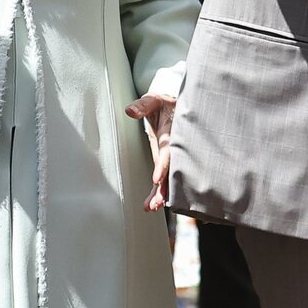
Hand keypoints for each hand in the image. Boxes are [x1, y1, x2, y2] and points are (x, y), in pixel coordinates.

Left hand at [126, 94, 175, 211]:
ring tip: (152, 207)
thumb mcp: (154, 100)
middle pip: (172, 170)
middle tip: (156, 202)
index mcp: (174, 133)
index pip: (169, 151)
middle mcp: (175, 148)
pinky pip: (166, 178)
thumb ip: (142, 106)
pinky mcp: (168, 161)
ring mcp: (172, 157)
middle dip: (164, 187)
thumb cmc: (164, 104)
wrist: (177, 107)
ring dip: (161, 193)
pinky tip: (153, 205)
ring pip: (170, 178)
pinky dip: (160, 191)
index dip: (164, 165)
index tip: (157, 178)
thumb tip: (130, 111)